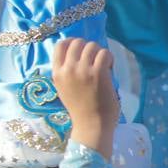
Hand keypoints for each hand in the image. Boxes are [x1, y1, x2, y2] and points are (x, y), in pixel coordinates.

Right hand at [52, 39, 117, 159]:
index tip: (83, 52)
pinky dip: (109, 58)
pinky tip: (110, 69)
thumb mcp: (64, 88)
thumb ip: (66, 72)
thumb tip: (77, 54)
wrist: (91, 125)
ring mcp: (82, 70)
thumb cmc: (80, 109)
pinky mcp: (98, 73)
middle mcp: (68, 69)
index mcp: (57, 73)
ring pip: (92, 46)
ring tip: (104, 66)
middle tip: (96, 61)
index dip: (73, 43)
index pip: (60, 45)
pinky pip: (105, 53)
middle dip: (89, 48)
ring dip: (100, 53)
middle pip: (77, 42)